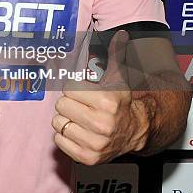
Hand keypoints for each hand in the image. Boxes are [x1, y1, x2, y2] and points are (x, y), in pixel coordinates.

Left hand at [52, 30, 148, 164]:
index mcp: (107, 102)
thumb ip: (115, 55)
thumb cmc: (120, 102)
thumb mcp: (118, 78)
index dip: (75, 89)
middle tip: (82, 106)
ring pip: (58, 123)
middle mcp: (101, 125)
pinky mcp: (88, 158)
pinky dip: (65, 135)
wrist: (134, 131)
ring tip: (80, 119)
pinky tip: (79, 131)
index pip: (69, 89)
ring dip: (66, 119)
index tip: (84, 92)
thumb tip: (121, 34)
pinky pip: (59, 140)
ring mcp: (94, 143)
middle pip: (61, 106)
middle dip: (69, 103)